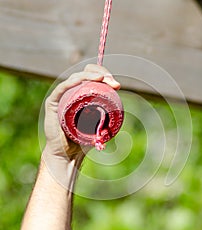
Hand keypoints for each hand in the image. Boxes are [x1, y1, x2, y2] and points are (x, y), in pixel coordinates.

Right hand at [42, 64, 119, 187]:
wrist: (68, 155)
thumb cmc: (83, 141)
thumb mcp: (100, 124)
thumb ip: (107, 114)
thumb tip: (120, 104)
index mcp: (81, 94)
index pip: (92, 77)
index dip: (104, 76)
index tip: (117, 86)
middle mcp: (70, 92)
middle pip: (85, 74)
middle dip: (101, 74)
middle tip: (113, 83)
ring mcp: (61, 97)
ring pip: (75, 78)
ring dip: (89, 76)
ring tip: (102, 80)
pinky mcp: (52, 103)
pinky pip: (61, 89)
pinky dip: (71, 82)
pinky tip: (81, 80)